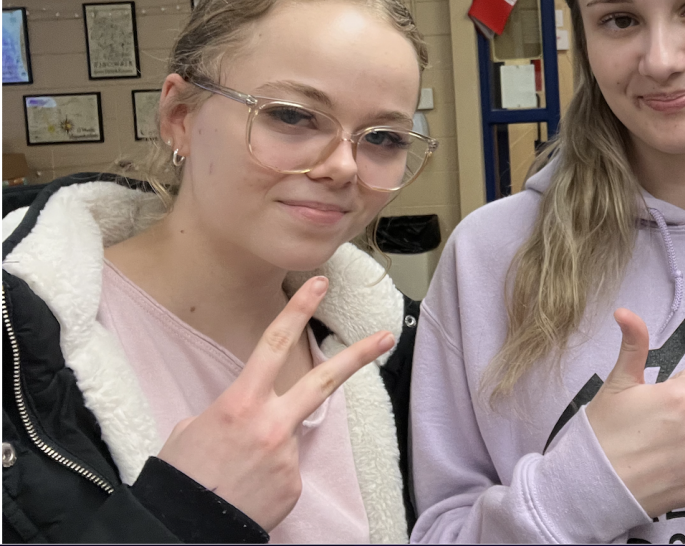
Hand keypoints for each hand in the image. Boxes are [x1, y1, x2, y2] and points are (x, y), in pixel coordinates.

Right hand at [156, 276, 393, 529]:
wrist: (181, 530)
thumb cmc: (178, 479)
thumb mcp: (190, 431)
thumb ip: (228, 412)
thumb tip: (245, 416)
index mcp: (240, 403)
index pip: (274, 345)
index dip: (298, 310)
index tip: (320, 284)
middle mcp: (271, 425)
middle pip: (323, 380)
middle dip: (358, 355)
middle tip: (385, 336)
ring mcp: (287, 456)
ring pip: (287, 437)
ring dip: (267, 449)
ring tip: (237, 472)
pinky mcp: (294, 484)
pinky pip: (284, 471)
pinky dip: (267, 478)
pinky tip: (246, 491)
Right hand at [585, 308, 684, 516]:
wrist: (589, 487)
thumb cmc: (602, 432)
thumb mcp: (617, 383)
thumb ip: (632, 344)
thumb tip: (625, 311)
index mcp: (683, 397)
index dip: (674, 385)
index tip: (653, 398)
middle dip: (678, 413)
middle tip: (645, 426)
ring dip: (681, 441)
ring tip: (648, 449)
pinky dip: (680, 469)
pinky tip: (654, 469)